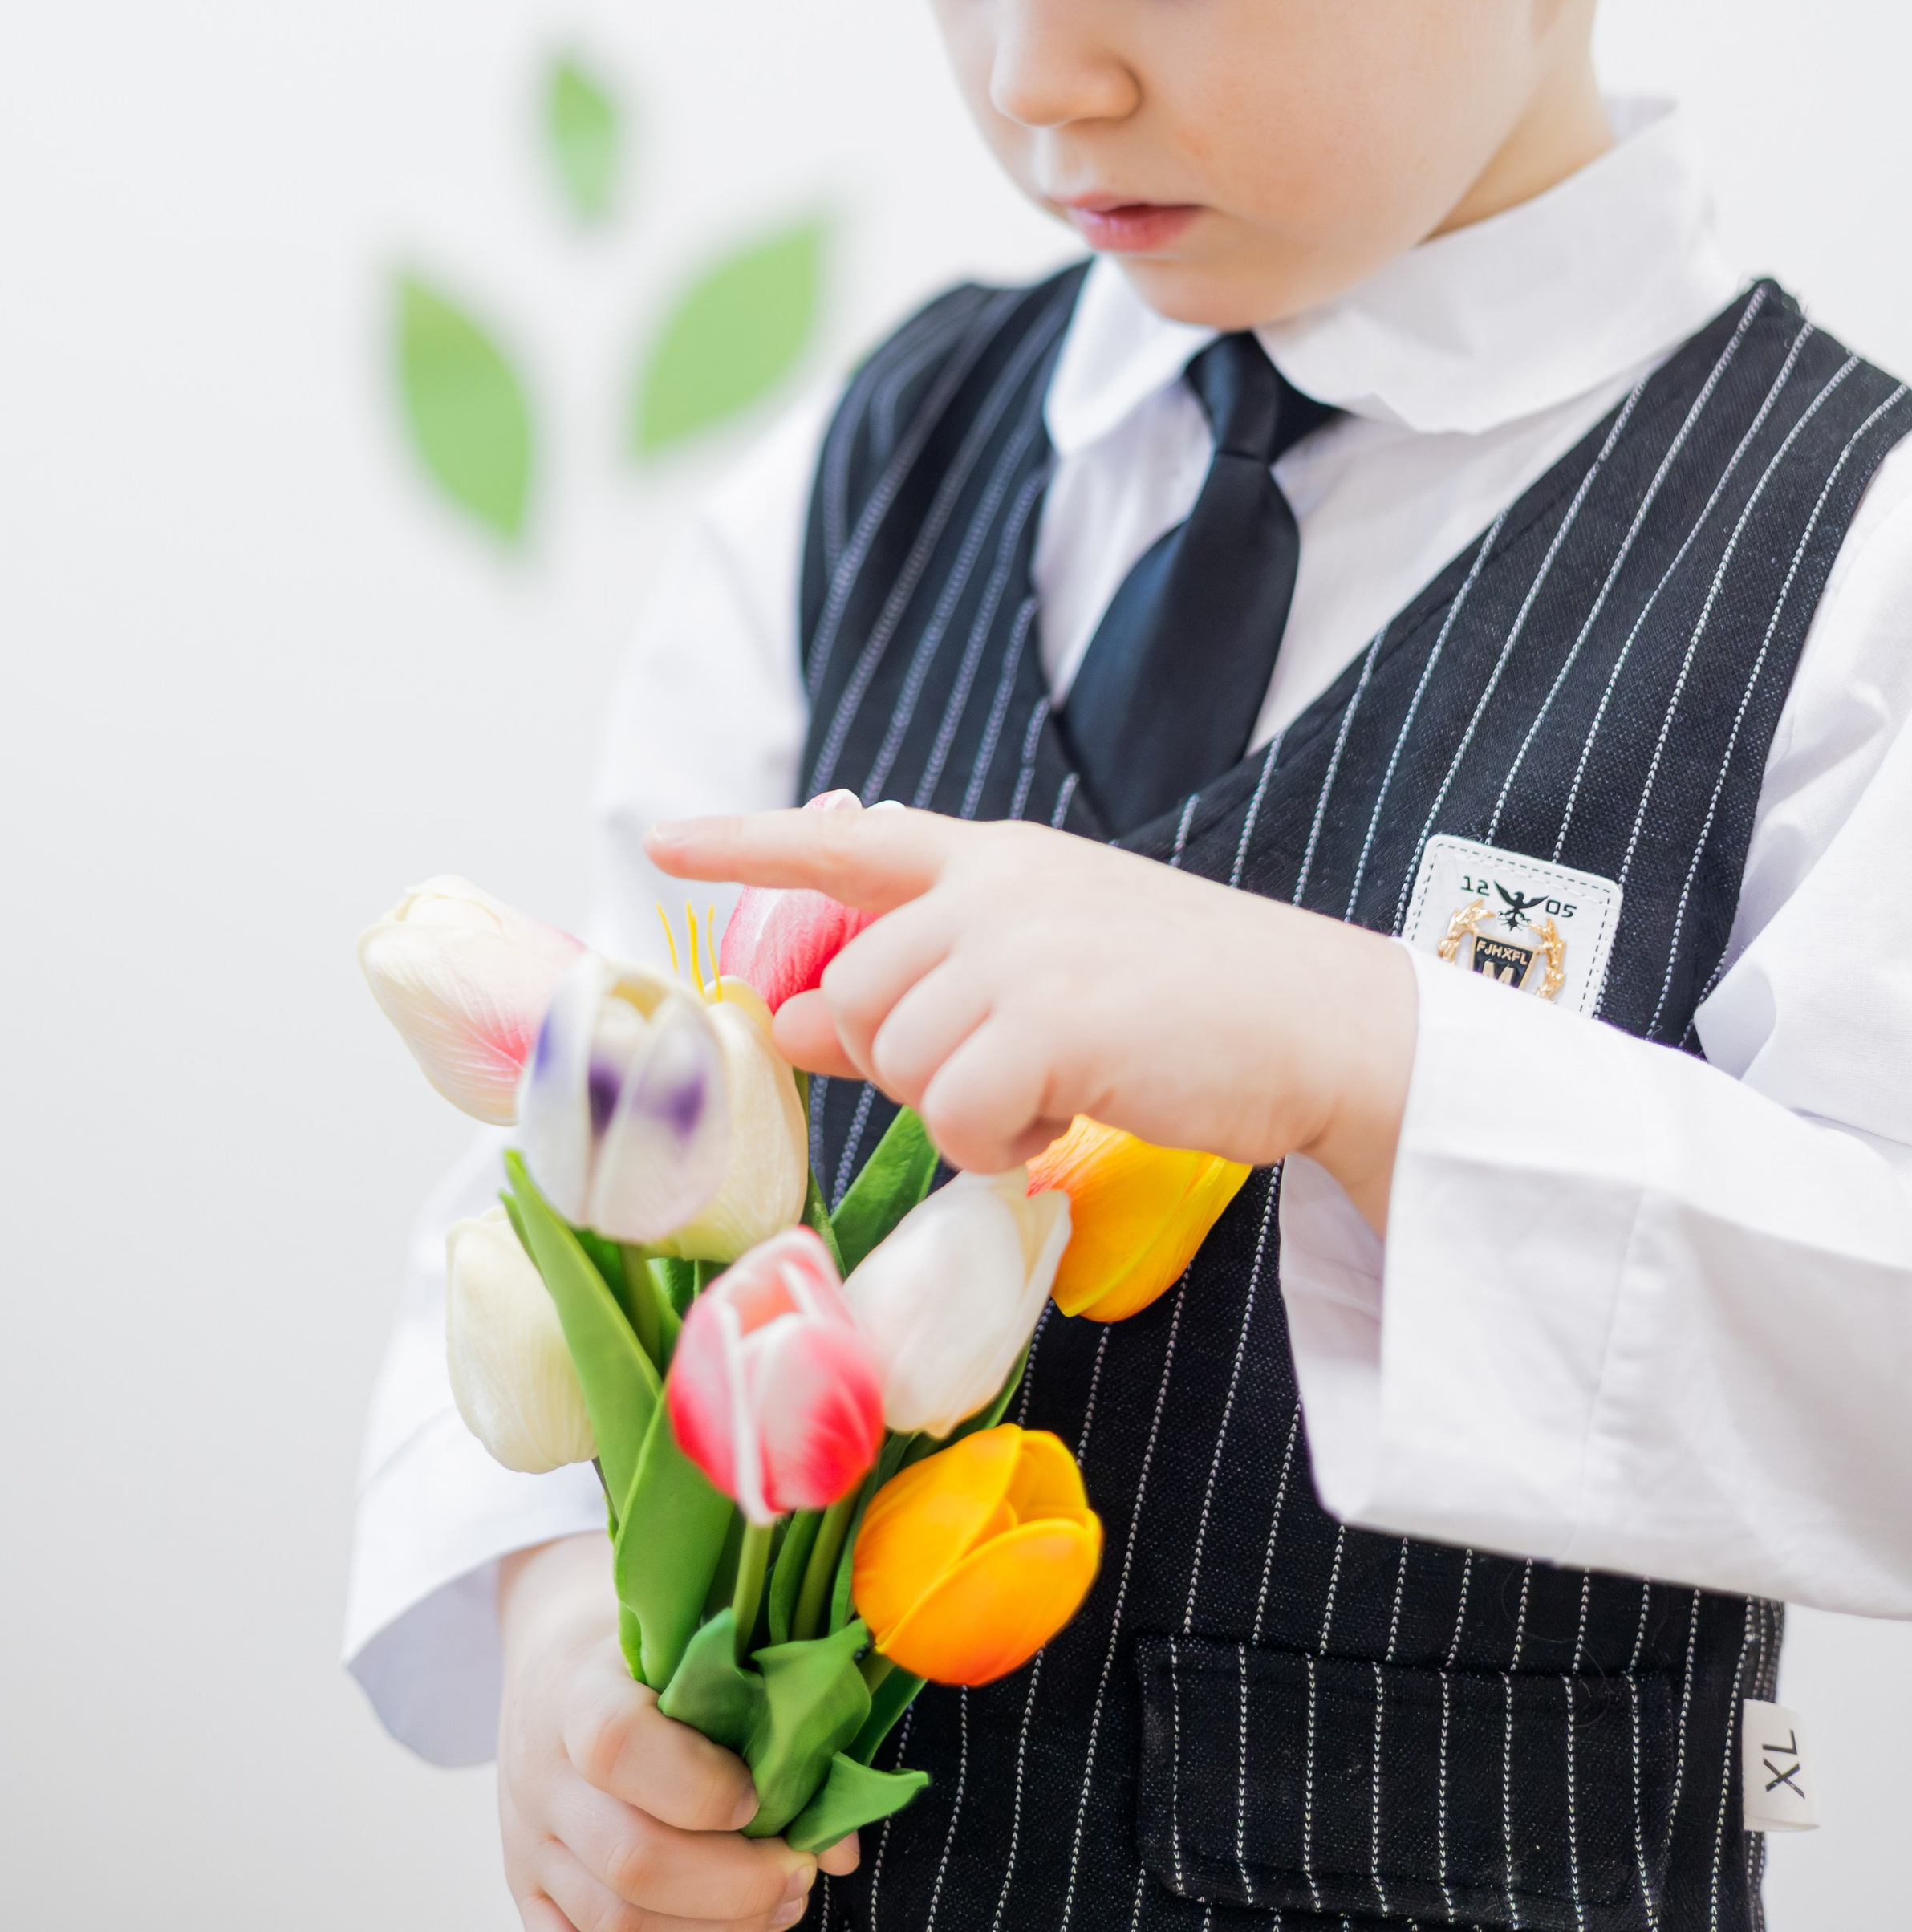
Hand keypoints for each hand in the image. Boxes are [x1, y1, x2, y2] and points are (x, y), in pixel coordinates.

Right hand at [498, 1537, 859, 1930]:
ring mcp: (531, 1844)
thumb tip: (837, 1845)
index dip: (697, 1783)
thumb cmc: (641, 1653)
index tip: (757, 1794)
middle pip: (630, 1857)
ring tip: (779, 1901)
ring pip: (614, 1921)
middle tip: (799, 1871)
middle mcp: (542, 1775)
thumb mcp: (694, 1650)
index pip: (618, 1744)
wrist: (556, 1666)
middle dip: (734, 1884)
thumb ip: (766, 1720)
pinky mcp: (531, 1892)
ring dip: (715, 1928)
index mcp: (577, 1693)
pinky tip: (722, 1925)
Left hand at [647, 800, 1415, 1235]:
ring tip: (1057, 1090)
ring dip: (963, 1107)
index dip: (747, 845)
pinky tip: (1069, 1120)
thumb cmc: (1193, 1005)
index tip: (662, 839)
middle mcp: (995, 887)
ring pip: (895, 1059)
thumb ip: (925, 983)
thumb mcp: (1050, 964)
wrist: (1322, 1023)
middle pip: (854, 994)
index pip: (847, 841)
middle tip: (1010, 1075)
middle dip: (905, 1060)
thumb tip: (788, 1020)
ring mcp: (1019, 947)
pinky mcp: (1049, 1019)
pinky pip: (953, 1116)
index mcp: (996, 860)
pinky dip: (999, 1145)